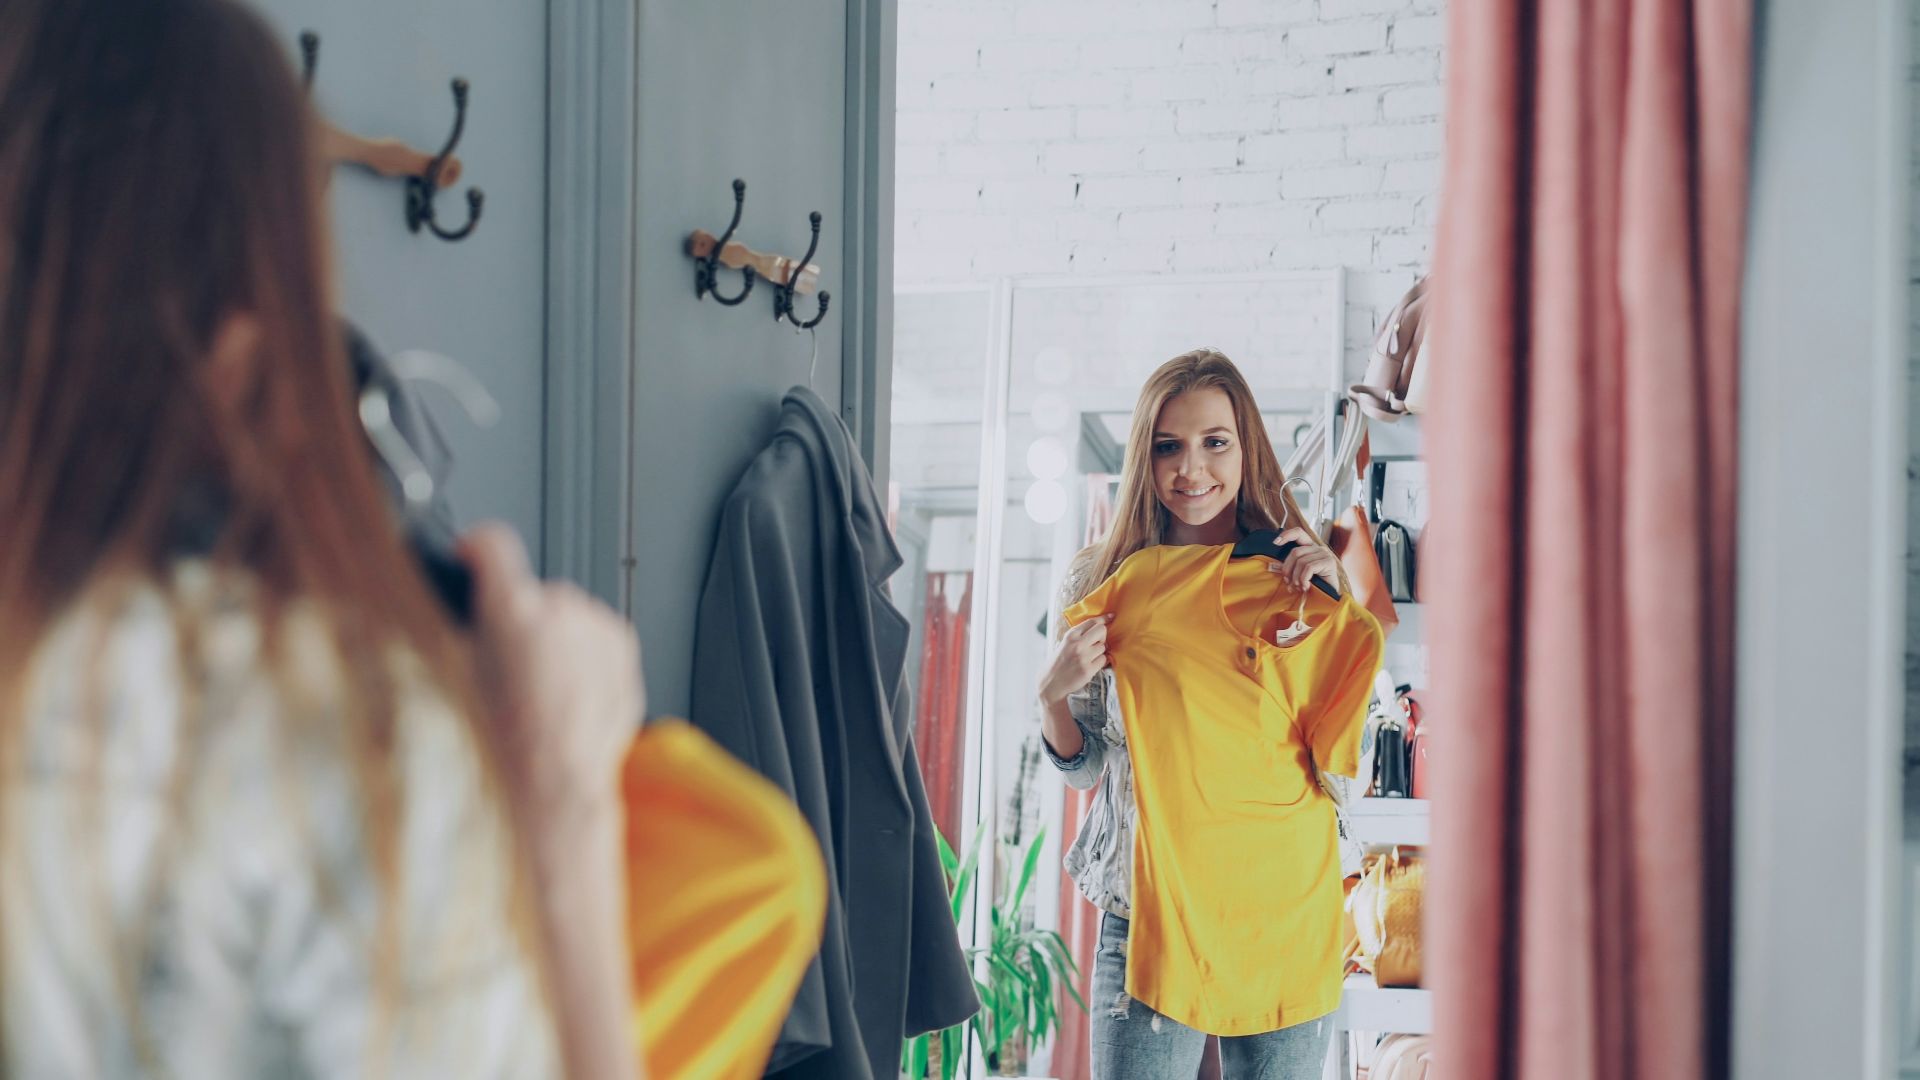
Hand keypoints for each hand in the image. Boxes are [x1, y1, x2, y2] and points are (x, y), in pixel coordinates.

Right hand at [460, 523, 642, 827]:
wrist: (553, 788)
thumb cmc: (503, 746)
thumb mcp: (453, 677)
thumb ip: (453, 631)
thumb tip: (446, 613)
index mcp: (513, 611)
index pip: (491, 544)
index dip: (474, 550)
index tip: (469, 556)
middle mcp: (562, 610)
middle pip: (531, 591)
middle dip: (516, 617)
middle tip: (501, 664)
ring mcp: (598, 629)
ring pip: (566, 615)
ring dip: (552, 638)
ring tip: (534, 689)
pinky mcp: (623, 651)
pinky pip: (595, 638)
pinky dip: (579, 656)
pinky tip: (562, 694)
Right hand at [1038, 614, 1112, 706]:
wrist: (1051, 682)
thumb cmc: (1060, 662)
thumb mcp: (1065, 643)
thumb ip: (1079, 635)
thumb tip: (1099, 627)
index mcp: (1071, 635)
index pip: (1092, 621)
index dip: (1104, 618)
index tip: (1111, 616)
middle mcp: (1077, 644)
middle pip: (1102, 630)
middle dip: (1102, 636)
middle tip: (1096, 644)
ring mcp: (1083, 657)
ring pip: (1103, 647)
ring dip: (1099, 652)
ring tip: (1089, 658)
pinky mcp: (1088, 670)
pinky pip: (1104, 660)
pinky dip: (1100, 663)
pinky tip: (1091, 665)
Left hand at [1275, 528, 1339, 592]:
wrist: (1329, 596)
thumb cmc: (1313, 585)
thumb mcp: (1299, 574)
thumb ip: (1290, 568)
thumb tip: (1274, 567)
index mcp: (1310, 547)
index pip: (1298, 533)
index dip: (1286, 535)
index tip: (1275, 542)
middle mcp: (1318, 548)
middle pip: (1295, 552)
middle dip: (1287, 569)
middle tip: (1287, 582)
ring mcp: (1325, 554)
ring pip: (1301, 561)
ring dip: (1296, 577)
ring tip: (1298, 587)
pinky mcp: (1329, 562)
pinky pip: (1309, 567)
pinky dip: (1304, 579)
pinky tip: (1306, 587)